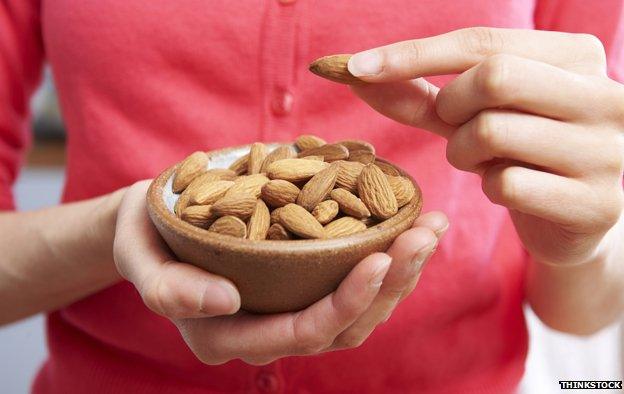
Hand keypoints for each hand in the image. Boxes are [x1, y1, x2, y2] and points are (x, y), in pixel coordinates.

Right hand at [113, 181, 447, 364]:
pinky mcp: (301, 289)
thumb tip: (226, 301)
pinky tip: (408, 225)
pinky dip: (388, 260)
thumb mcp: (139, 257)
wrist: (153, 225)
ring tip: (431, 226)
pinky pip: (352, 287)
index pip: (300, 332)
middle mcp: (265, 333)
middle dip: (391, 284)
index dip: (345, 301)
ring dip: (401, 273)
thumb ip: (169, 288)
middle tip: (426, 232)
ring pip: (359, 313)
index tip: (381, 256)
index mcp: (228, 336)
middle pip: (344, 327)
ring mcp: (287, 313)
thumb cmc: (146, 236)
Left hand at [347, 27, 623, 265]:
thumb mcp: (470, 115)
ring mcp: (607, 150)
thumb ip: (420, 93)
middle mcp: (606, 95)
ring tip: (482, 160)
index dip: (414, 53)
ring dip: (463, 151)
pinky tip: (507, 189)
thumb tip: (357, 71)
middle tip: (455, 127)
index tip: (356, 67)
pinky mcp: (597, 203)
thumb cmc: (518, 153)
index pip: (483, 42)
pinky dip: (489, 187)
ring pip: (493, 132)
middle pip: (493, 77)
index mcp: (578, 57)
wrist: (572, 219)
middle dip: (451, 107)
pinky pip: (507, 184)